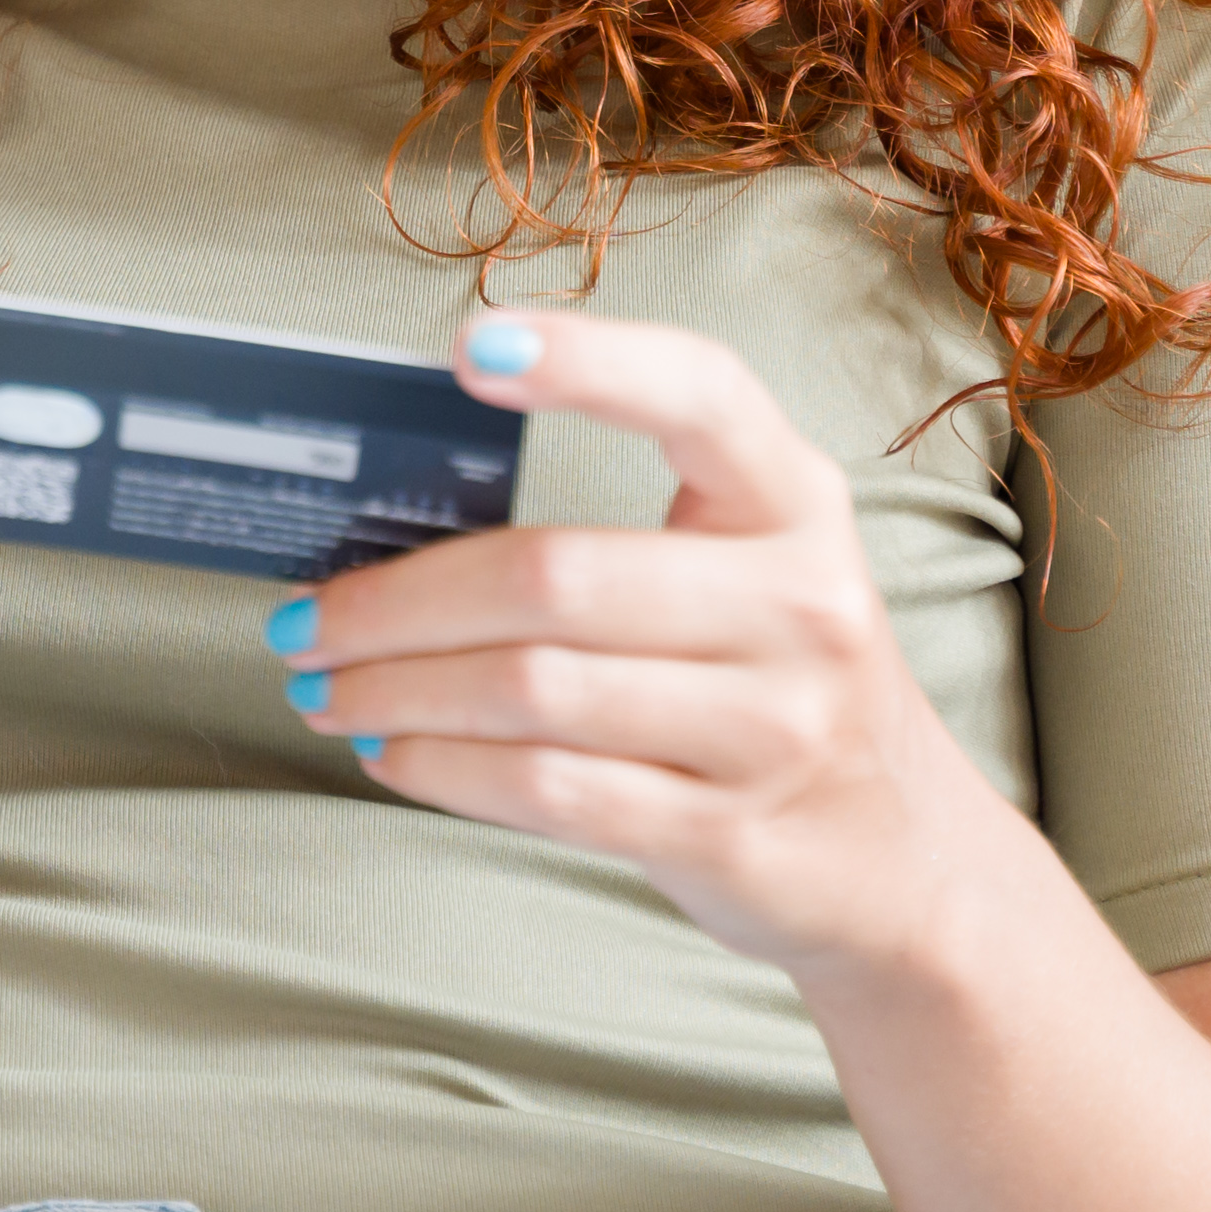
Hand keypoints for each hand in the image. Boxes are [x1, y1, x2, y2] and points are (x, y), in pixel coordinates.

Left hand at [266, 306, 1012, 981]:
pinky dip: (444, 769)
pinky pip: (548, 790)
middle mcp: (799, 604)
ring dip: (396, 689)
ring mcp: (773, 726)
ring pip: (533, 690)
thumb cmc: (784, 692)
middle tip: (305, 618)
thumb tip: (401, 535)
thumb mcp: (753, 577)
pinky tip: (395, 752)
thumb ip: (625, 535)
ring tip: (327, 689)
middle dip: (396, 601)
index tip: (473, 347)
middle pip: (556, 574)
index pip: (700, 396)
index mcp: (795, 503)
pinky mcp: (729, 834)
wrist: (904, 864)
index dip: (590, 361)